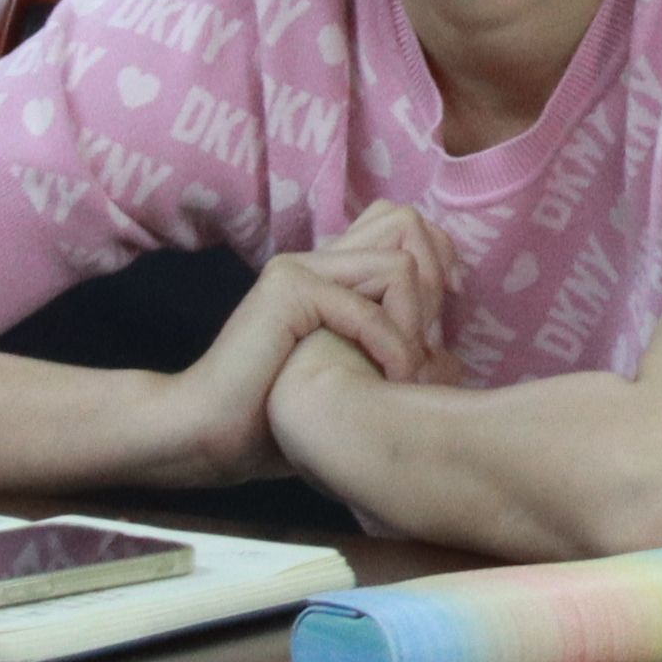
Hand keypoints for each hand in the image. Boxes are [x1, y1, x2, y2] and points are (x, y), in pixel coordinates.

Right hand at [145, 203, 455, 480]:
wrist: (206, 438)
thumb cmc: (274, 422)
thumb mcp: (348, 378)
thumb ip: (392, 356)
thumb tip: (456, 361)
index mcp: (326, 274)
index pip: (400, 223)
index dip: (438, 254)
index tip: (449, 307)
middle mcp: (315, 261)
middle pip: (406, 224)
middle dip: (436, 278)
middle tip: (433, 340)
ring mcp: (299, 269)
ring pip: (400, 263)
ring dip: (417, 321)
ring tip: (409, 371)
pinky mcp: (290, 290)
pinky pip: (371, 306)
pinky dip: (393, 346)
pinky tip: (392, 379)